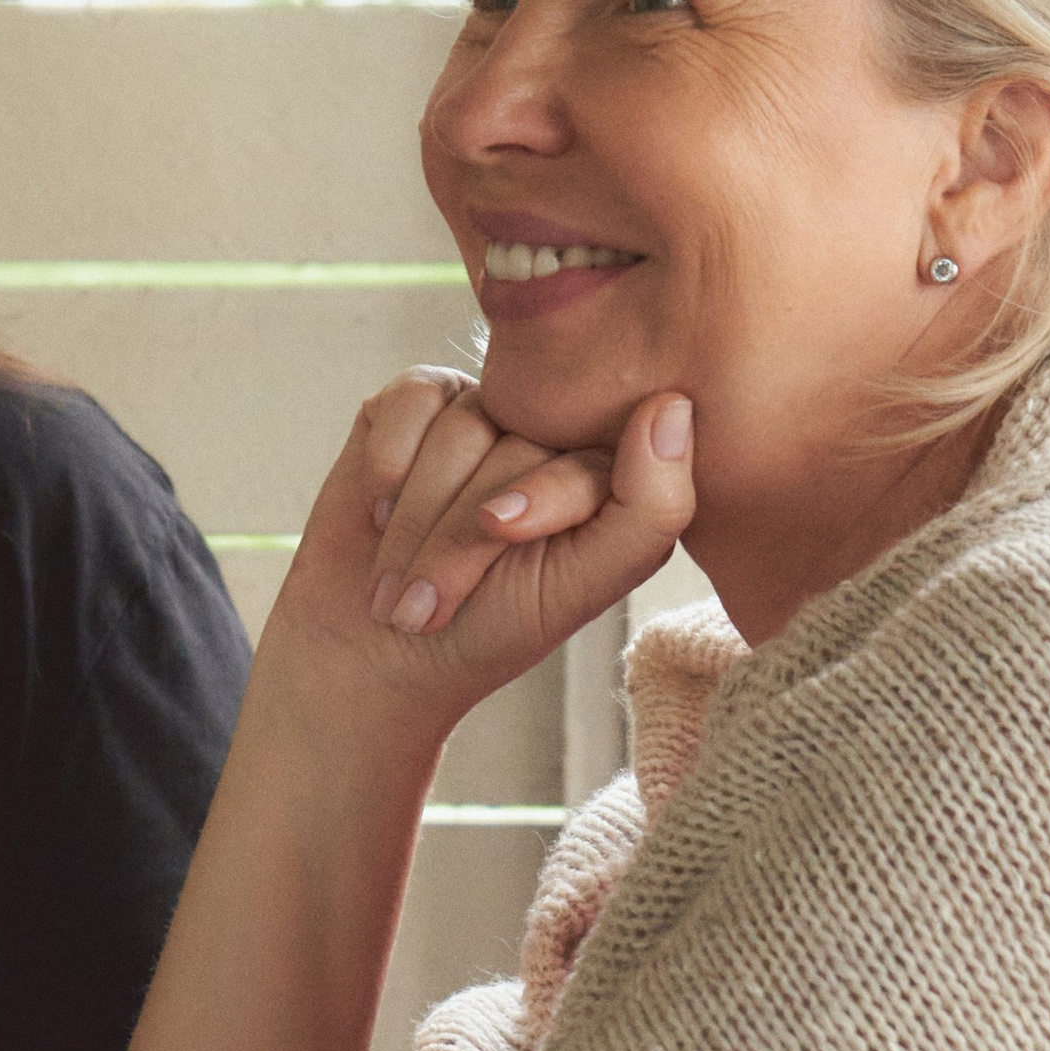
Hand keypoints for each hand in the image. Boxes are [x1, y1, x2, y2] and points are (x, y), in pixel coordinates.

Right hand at [261, 370, 695, 735]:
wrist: (376, 650)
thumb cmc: (491, 627)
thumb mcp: (583, 586)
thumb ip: (652, 508)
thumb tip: (674, 403)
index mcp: (611, 474)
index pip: (591, 454)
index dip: (540, 501)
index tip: (503, 542)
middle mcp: (552, 433)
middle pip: (519, 439)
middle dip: (466, 529)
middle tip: (437, 597)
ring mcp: (485, 411)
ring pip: (461, 422)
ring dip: (419, 513)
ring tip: (404, 573)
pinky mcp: (420, 403)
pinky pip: (412, 400)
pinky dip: (389, 463)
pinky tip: (379, 512)